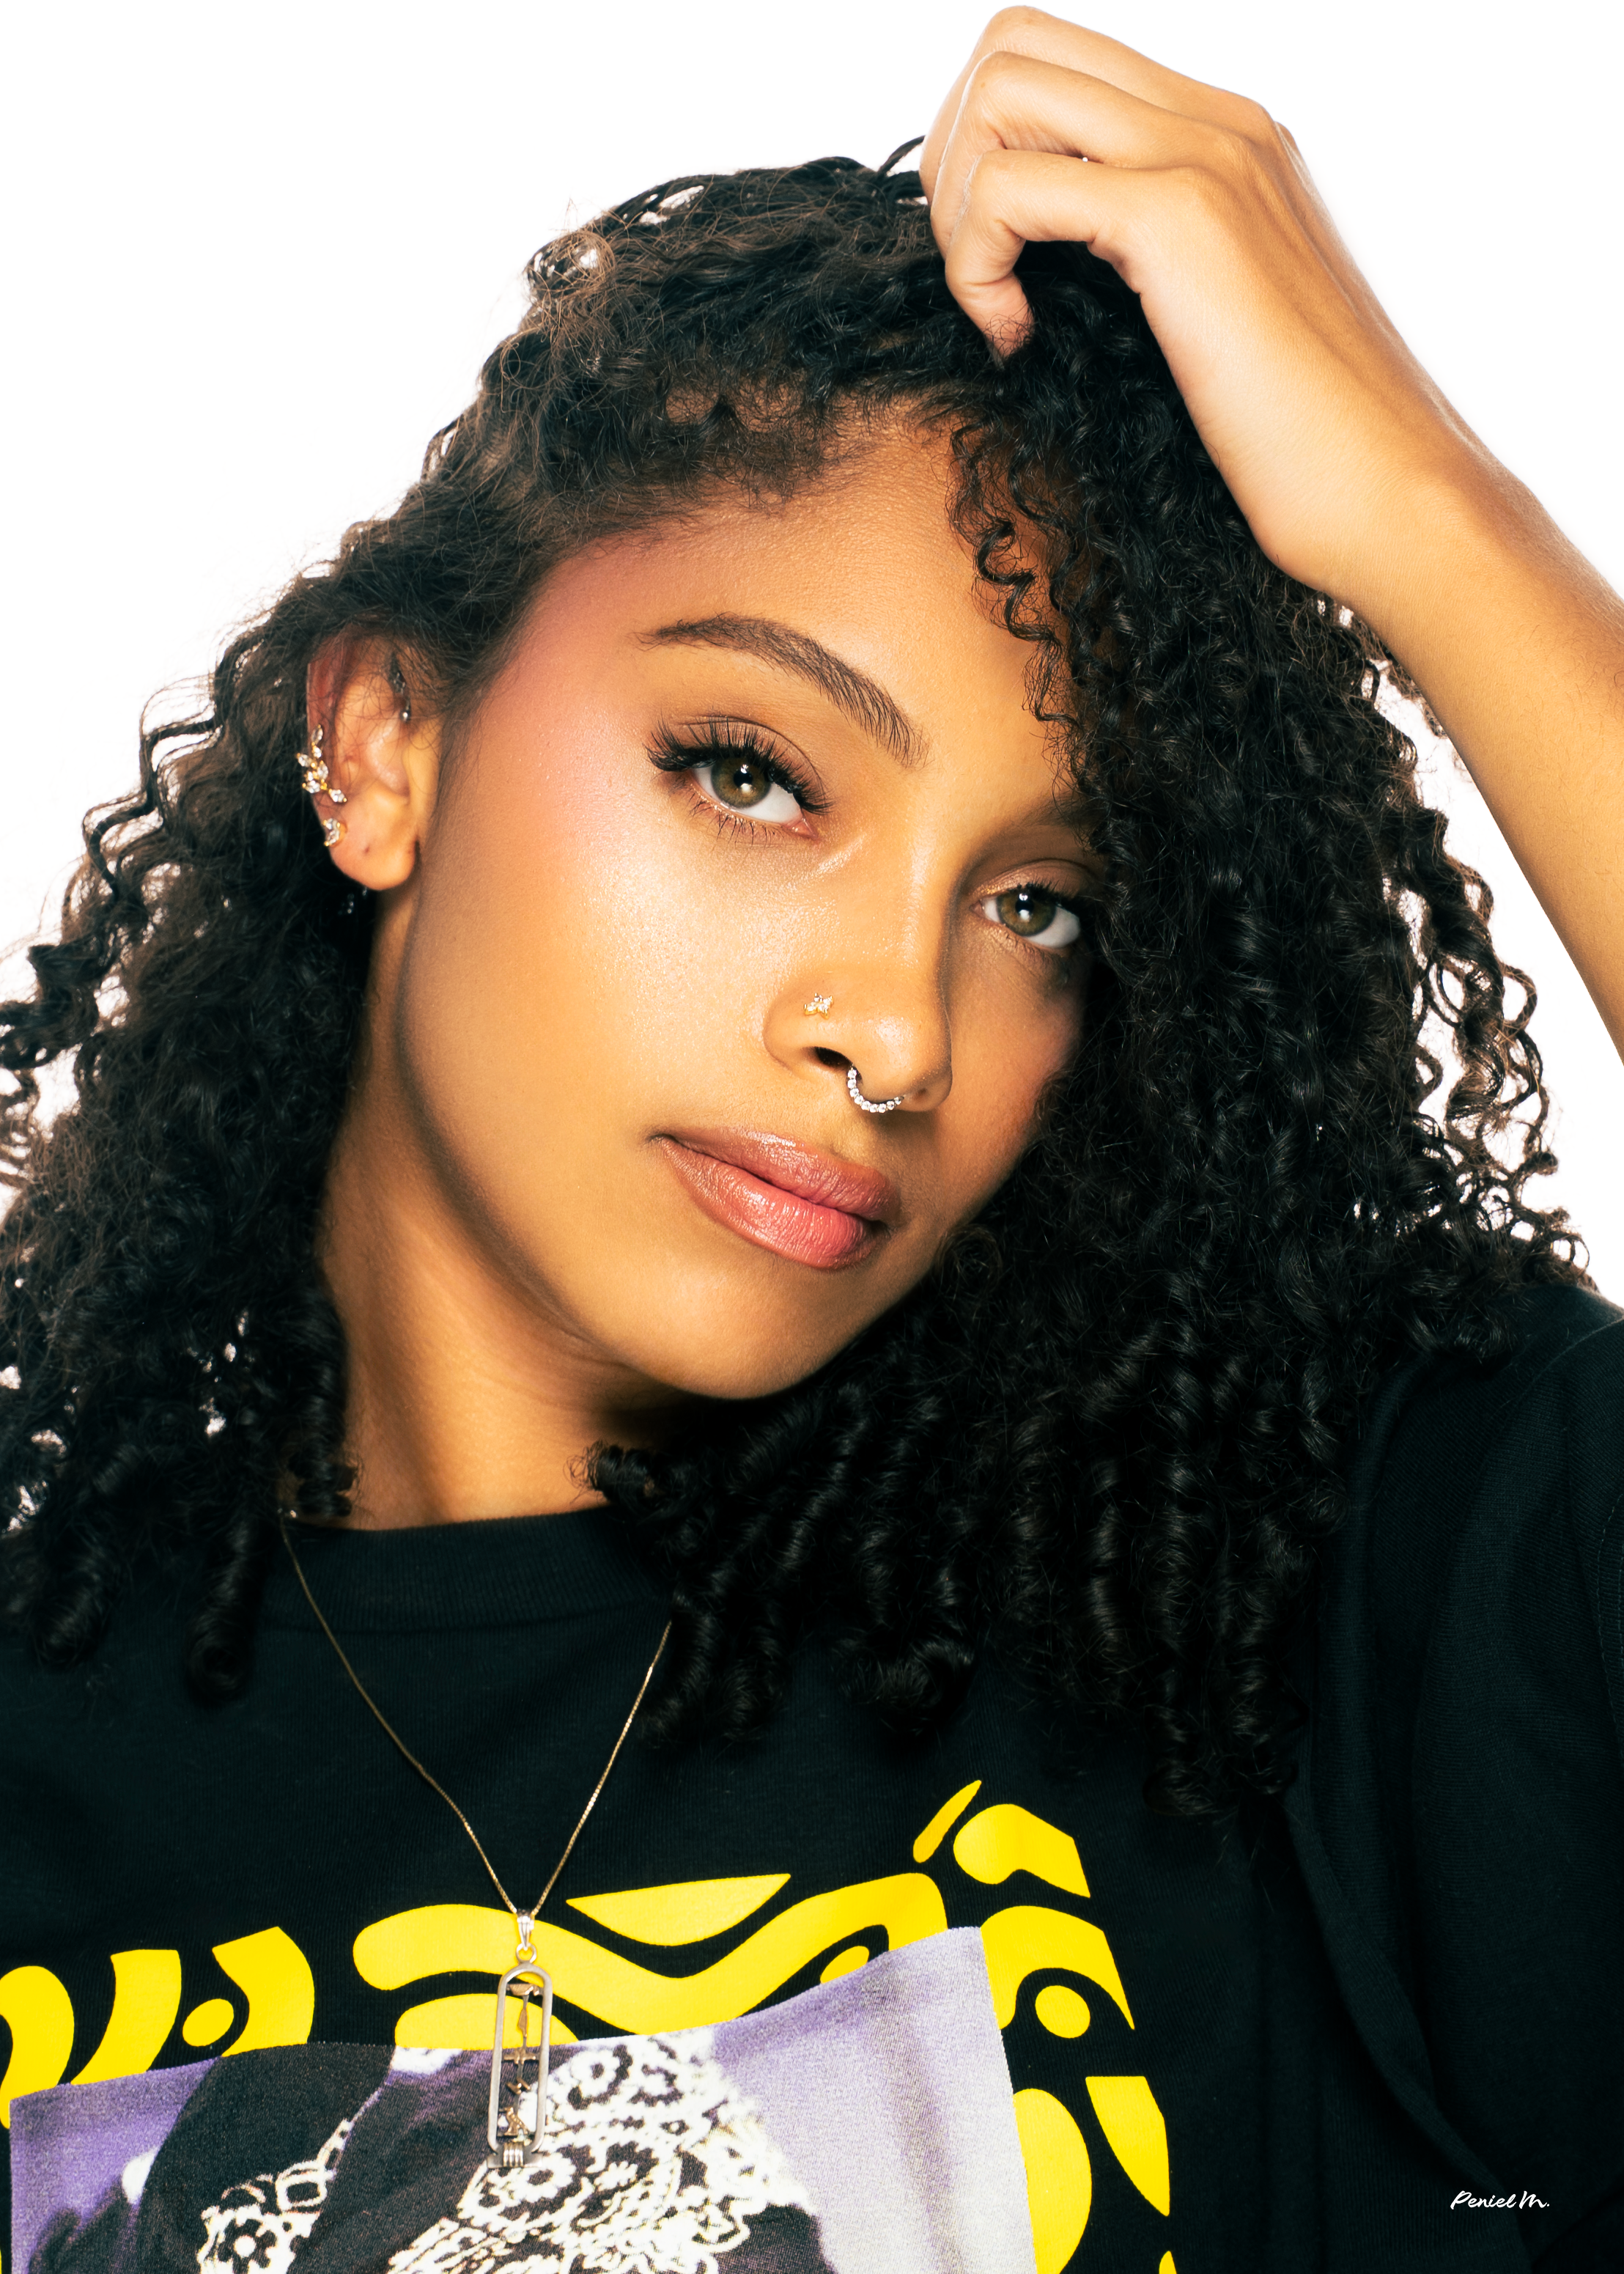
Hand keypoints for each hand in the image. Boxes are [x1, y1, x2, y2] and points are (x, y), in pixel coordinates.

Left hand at [919, 9, 1482, 630]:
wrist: (1387, 490)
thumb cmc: (1301, 442)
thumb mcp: (1206, 327)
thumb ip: (1138, 268)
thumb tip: (1041, 276)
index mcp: (1223, 139)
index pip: (1057, 64)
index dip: (988, 150)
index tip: (997, 261)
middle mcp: (1215, 124)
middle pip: (1014, 47)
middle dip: (955, 157)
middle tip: (978, 272)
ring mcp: (1202, 158)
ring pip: (1002, 95)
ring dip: (959, 206)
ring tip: (1000, 306)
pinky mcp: (1178, 220)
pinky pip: (1010, 190)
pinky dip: (978, 266)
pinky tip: (1019, 338)